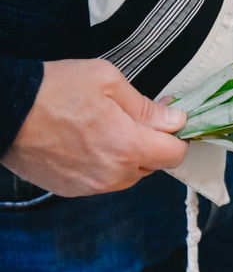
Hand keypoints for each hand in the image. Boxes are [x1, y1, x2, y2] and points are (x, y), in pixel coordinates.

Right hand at [1, 59, 187, 196]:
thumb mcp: (108, 81)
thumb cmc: (53, 91)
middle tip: (135, 116)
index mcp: (127, 147)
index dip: (177, 135)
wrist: (3, 110)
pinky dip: (106, 163)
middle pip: (154, 164)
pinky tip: (90, 141)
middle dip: (152, 142)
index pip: (176, 154)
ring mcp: (91, 186)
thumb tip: (175, 120)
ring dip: (129, 154)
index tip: (169, 120)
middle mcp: (113, 175)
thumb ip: (147, 107)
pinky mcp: (72, 190)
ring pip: (130, 174)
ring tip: (107, 126)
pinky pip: (105, 180)